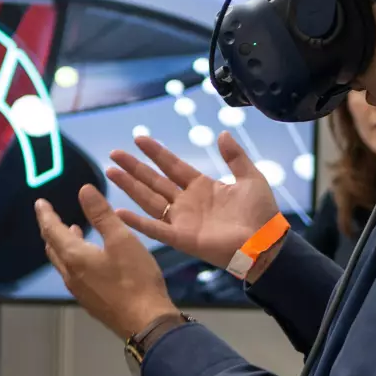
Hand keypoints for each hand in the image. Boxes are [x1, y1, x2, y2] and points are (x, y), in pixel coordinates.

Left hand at [36, 186, 177, 337]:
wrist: (146, 323)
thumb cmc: (135, 279)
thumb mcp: (121, 239)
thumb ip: (101, 214)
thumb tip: (84, 190)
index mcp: (74, 257)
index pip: (52, 230)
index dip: (45, 214)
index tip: (40, 203)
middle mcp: (70, 275)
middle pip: (53, 248)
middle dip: (51, 229)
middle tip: (52, 216)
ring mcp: (80, 291)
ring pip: (63, 262)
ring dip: (63, 244)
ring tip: (72, 230)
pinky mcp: (91, 302)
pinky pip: (73, 274)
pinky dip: (74, 258)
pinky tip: (89, 258)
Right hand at [106, 131, 280, 272]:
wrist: (265, 242)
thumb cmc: (260, 212)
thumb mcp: (250, 177)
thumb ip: (235, 156)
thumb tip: (222, 133)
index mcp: (202, 187)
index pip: (172, 165)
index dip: (156, 152)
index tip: (139, 138)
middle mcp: (186, 202)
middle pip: (154, 181)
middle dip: (134, 167)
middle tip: (114, 154)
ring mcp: (181, 220)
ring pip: (149, 200)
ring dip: (130, 187)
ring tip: (111, 172)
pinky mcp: (181, 238)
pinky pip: (154, 229)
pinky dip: (136, 222)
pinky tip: (119, 212)